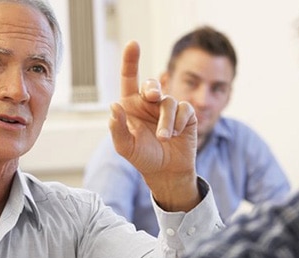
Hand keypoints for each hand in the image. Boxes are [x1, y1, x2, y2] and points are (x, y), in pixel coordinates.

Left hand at [109, 41, 199, 211]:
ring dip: (165, 121)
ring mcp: (168, 108)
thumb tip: (113, 106)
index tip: (133, 44)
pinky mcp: (185, 114)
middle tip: (152, 96)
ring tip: (163, 138)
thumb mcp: (125, 147)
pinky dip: (178, 123)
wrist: (166, 172)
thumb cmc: (143, 158)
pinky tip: (176, 135)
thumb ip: (117, 128)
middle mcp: (149, 103)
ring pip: (168, 101)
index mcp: (131, 105)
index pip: (129, 78)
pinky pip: (183, 109)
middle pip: (151, 84)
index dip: (130, 60)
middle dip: (152, 87)